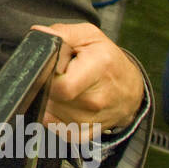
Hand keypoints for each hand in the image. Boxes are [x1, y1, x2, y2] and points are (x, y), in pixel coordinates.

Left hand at [29, 22, 143, 142]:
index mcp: (99, 68)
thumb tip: (39, 35)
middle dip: (46, 87)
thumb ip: (62, 33)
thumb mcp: (88, 36)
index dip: (47, 76)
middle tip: (56, 76)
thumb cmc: (105, 58)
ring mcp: (92, 120)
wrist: (129, 87)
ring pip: (51, 114)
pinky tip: (62, 105)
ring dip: (49, 102)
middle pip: (52, 99)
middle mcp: (97, 99)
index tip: (50, 67)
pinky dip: (53, 118)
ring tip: (63, 88)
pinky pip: (57, 129)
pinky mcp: (85, 134)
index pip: (61, 86)